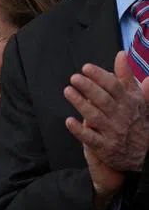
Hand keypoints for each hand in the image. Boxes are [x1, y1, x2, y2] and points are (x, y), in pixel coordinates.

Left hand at [64, 51, 148, 193]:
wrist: (142, 154)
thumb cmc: (136, 122)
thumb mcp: (137, 99)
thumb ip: (127, 78)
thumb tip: (121, 55)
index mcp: (130, 103)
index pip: (115, 86)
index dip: (100, 76)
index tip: (86, 68)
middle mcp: (122, 116)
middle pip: (103, 99)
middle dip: (88, 87)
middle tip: (74, 78)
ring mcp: (113, 132)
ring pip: (95, 116)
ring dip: (80, 103)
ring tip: (68, 91)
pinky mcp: (104, 147)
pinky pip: (90, 138)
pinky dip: (79, 130)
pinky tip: (68, 121)